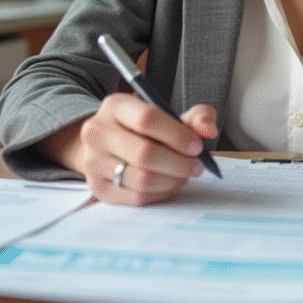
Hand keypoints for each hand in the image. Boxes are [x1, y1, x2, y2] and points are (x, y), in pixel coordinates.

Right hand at [40, 95, 217, 204]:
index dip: (177, 135)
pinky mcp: (97, 187)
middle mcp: (97, 132)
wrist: (107, 144)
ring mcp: (93, 161)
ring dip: (172, 180)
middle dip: (179, 163)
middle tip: (196, 166)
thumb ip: (195, 117)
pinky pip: (136, 197)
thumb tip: (208, 129)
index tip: (197, 146)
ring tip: (183, 175)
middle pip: (144, 154)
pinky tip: (168, 184)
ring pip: (142, 179)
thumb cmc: (143, 128)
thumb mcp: (166, 113)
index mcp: (115, 106)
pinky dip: (160, 193)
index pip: (147, 119)